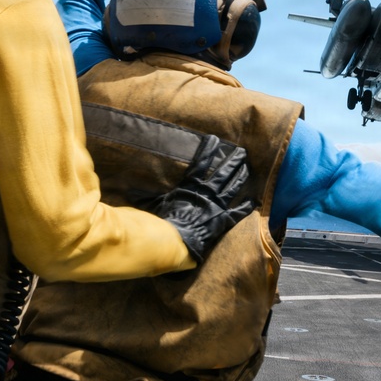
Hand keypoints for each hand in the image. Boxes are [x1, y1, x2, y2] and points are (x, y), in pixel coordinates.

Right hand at [145, 135, 252, 262]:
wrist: (175, 241)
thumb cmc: (163, 222)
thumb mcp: (154, 205)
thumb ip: (146, 195)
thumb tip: (128, 188)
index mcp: (191, 186)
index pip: (201, 163)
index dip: (208, 150)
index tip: (214, 139)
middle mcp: (206, 192)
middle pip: (223, 172)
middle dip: (233, 160)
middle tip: (241, 151)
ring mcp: (216, 206)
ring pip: (232, 187)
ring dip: (240, 176)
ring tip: (247, 167)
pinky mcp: (222, 221)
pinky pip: (237, 213)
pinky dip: (245, 207)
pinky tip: (252, 202)